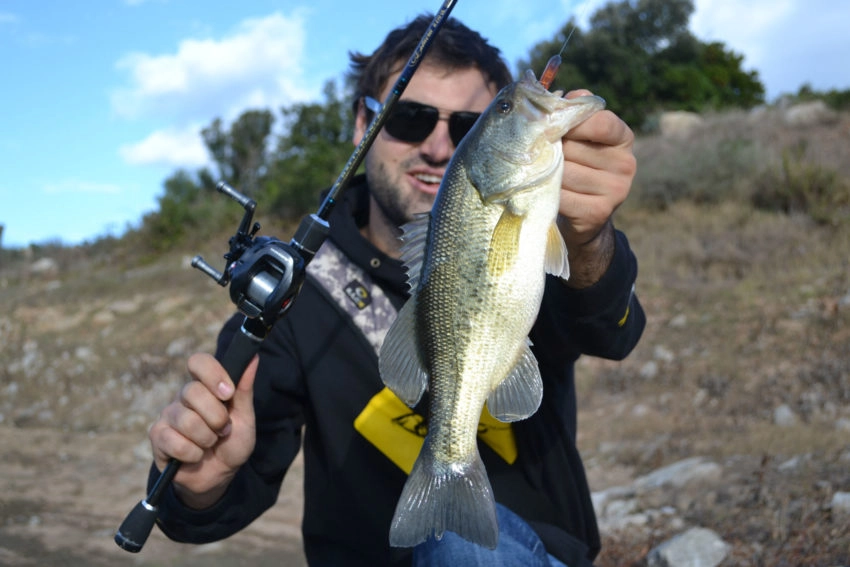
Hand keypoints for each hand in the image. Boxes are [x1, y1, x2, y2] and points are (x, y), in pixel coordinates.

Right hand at [148, 353, 258, 508]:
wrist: (219, 475)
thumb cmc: (231, 442)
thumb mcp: (245, 417)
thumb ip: (245, 389)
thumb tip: (253, 357)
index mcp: (205, 386)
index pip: (199, 362)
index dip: (213, 374)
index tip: (228, 393)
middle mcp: (183, 397)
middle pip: (193, 392)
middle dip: (216, 417)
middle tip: (223, 430)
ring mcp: (168, 415)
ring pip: (187, 420)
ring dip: (207, 438)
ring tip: (210, 443)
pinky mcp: (157, 437)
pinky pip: (175, 442)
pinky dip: (193, 454)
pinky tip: (194, 455)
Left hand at [558, 89, 635, 286]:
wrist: (581, 215)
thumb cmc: (575, 164)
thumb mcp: (579, 135)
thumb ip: (574, 111)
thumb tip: (567, 95)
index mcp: (623, 137)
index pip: (599, 122)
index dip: (571, 123)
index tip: (554, 129)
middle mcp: (626, 164)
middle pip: (573, 148)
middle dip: (551, 150)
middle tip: (540, 155)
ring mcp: (616, 191)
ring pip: (564, 173)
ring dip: (545, 173)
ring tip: (540, 174)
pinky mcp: (598, 213)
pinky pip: (561, 197)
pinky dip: (546, 194)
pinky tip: (544, 193)